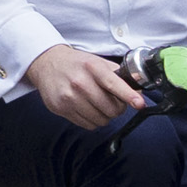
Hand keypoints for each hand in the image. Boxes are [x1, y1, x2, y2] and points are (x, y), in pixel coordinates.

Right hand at [25, 44, 147, 128]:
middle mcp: (79, 82)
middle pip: (110, 109)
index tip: (139, 103)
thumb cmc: (77, 64)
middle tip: (113, 103)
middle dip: (117, 109)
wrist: (47, 63)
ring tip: (98, 105)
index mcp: (92, 67)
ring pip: (100, 120)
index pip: (113, 83)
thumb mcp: (97, 62)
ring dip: (104, 116)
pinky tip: (86, 109)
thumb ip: (118, 75)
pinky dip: (92, 120)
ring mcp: (68, 97)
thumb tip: (138, 92)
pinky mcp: (60, 108)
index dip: (129, 95)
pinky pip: (87, 125)